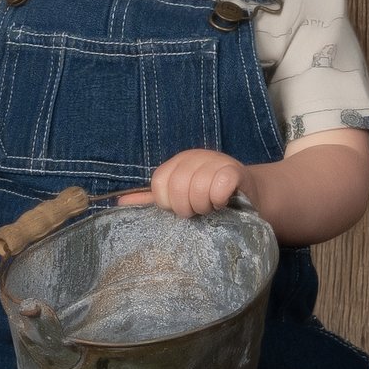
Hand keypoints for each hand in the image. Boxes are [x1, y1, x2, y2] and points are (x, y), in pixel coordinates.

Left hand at [124, 147, 245, 218]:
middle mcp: (195, 156)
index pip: (159, 183)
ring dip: (204, 207)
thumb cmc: (210, 198)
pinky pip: (219, 187)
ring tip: (211, 208)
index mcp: (178, 162)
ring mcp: (216, 161)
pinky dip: (219, 200)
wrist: (248, 195)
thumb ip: (152, 199)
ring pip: (198, 189)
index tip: (178, 208)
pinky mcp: (235, 170)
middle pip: (177, 187)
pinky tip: (223, 202)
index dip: (167, 202)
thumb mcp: (180, 196)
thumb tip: (120, 202)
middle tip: (198, 211)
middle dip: (186, 208)